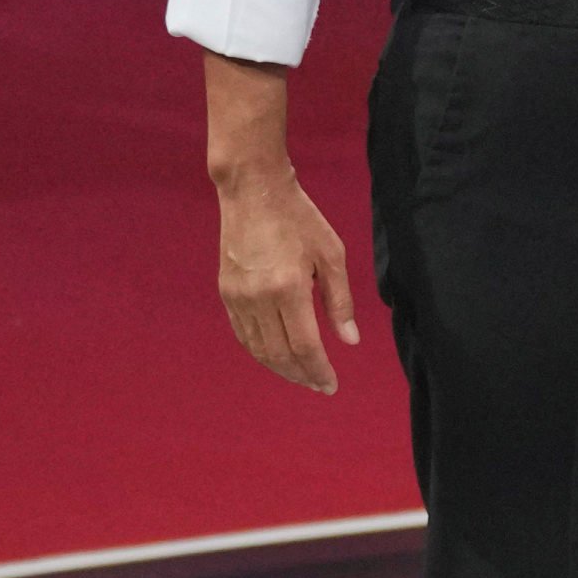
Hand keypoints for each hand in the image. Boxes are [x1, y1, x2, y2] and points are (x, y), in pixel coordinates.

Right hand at [215, 162, 358, 393]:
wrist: (253, 192)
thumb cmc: (300, 219)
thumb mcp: (332, 255)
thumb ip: (340, 301)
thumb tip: (350, 341)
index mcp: (288, 289)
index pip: (304, 346)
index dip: (319, 370)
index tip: (331, 385)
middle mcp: (258, 298)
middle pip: (279, 353)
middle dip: (301, 375)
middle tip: (320, 385)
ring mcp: (238, 297)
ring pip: (258, 348)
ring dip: (280, 368)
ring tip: (302, 375)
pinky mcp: (226, 292)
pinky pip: (243, 333)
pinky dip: (261, 351)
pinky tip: (277, 355)